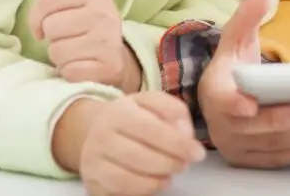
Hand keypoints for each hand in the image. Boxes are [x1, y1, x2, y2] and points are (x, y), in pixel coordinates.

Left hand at [24, 0, 140, 91]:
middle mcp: (105, 14)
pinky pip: (69, 71)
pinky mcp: (108, 66)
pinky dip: (70, 73)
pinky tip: (83, 67)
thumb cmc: (84, 26)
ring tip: (76, 53)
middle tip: (69, 39)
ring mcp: (109, 41)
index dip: (37, 18)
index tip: (45, 26)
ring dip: (61, 57)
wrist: (114, 60)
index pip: (47, 2)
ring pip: (58, 51)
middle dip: (54, 38)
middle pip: (52, 27)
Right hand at [79, 93, 205, 195]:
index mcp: (119, 111)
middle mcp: (100, 136)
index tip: (198, 153)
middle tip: (185, 165)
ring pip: (125, 179)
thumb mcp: (153, 103)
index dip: (178, 144)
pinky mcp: (91, 183)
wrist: (96, 129)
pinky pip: (116, 193)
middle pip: (138, 156)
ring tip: (171, 175)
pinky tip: (155, 183)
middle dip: (169, 163)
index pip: (151, 129)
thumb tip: (186, 135)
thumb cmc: (134, 116)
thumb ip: (174, 112)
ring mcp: (92, 162)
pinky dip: (141, 191)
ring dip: (155, 181)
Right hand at [198, 0, 289, 168]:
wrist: (223, 97)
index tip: (250, 106)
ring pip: (272, 147)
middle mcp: (222, 125)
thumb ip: (247, 15)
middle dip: (282, 123)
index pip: (222, 102)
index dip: (235, 105)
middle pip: (253, 129)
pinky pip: (279, 159)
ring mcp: (237, 145)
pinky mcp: (252, 159)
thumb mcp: (237, 38)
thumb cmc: (232, 68)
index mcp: (216, 93)